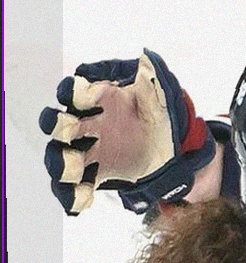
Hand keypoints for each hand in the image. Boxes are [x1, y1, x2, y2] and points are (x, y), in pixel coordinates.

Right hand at [40, 50, 213, 214]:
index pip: (73, 91)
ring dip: (61, 163)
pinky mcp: (94, 174)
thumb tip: (146, 59)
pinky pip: (75, 188)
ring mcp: (86, 151)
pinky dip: (73, 197)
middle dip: (59, 126)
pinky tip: (82, 202)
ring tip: (72, 170)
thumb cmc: (160, 113)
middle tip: (69, 129)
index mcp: (97, 100)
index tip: (92, 95)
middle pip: (57, 125)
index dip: (75, 91)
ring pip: (59, 158)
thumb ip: (151, 79)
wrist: (173, 147)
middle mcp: (85, 124)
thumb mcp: (161, 94)